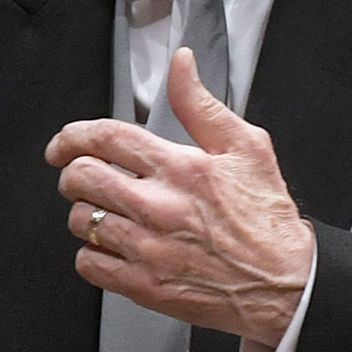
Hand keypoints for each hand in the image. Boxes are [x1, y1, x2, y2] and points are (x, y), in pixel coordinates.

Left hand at [47, 52, 313, 347]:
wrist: (286, 284)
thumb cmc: (267, 220)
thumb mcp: (247, 147)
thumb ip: (201, 105)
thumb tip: (181, 66)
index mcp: (181, 168)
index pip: (105, 138)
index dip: (73, 135)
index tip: (65, 143)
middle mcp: (160, 207)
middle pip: (81, 177)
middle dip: (72, 172)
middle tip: (82, 177)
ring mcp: (148, 249)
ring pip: (81, 220)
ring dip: (85, 212)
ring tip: (107, 212)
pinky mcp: (144, 285)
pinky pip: (89, 264)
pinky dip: (92, 253)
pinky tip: (114, 246)